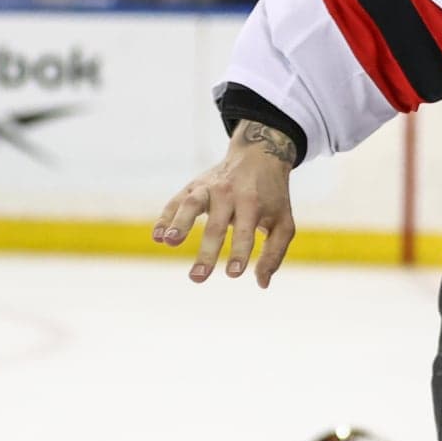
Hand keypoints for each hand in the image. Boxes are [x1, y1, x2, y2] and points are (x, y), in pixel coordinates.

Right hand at [153, 121, 297, 285]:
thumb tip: (262, 284)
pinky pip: (175, 202)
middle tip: (198, 278)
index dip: (240, 252)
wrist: (258, 156)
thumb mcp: (283, 222)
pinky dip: (165, 217)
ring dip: (179, 223)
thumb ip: (274, 253)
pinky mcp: (192, 187)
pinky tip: (158, 236)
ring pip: (191, 205)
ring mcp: (208, 188)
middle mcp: (229, 194)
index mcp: (254, 204)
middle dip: (207, 252)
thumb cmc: (272, 197)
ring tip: (170, 243)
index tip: (234, 274)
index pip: (246, 231)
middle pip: (216, 225)